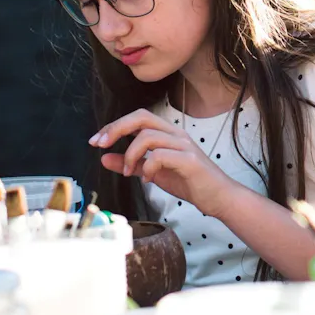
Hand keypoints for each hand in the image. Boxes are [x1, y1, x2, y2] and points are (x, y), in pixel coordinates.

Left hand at [90, 109, 238, 217]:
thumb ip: (130, 164)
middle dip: (116, 129)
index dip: (114, 126)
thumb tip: (104, 158)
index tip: (96, 142)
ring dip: (131, 155)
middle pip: (142, 117)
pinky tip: (147, 179)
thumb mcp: (152, 172)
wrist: (218, 196)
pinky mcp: (189, 161)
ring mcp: (184, 146)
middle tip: (101, 145)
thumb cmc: (188, 182)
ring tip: (131, 173)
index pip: (138, 117)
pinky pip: (160, 156)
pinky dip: (147, 167)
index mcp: (168, 134)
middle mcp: (176, 134)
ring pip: (148, 136)